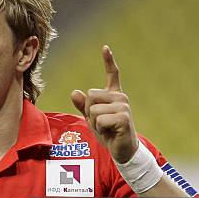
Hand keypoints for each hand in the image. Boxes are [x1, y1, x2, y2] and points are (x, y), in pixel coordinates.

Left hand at [71, 45, 138, 163]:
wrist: (123, 150)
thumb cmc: (108, 132)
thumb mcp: (91, 118)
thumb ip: (83, 106)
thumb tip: (75, 92)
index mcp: (114, 95)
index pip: (112, 74)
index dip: (108, 61)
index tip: (105, 47)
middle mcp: (120, 97)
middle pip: (91, 95)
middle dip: (89, 111)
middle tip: (101, 122)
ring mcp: (123, 106)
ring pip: (93, 109)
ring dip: (94, 122)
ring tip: (106, 128)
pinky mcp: (123, 118)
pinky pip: (99, 120)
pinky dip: (99, 128)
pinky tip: (110, 132)